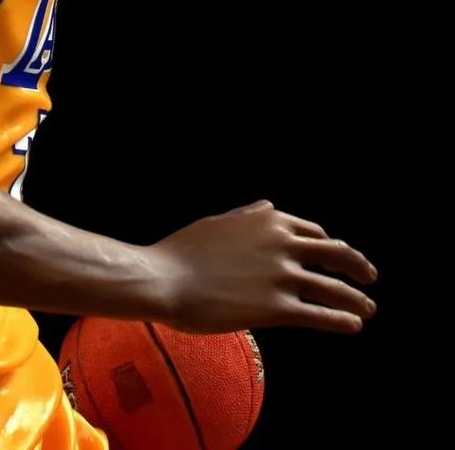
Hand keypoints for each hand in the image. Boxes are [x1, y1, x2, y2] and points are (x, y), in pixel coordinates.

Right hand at [152, 200, 377, 333]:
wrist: (164, 279)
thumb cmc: (183, 252)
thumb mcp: (217, 223)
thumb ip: (248, 216)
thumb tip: (269, 207)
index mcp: (268, 221)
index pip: (313, 232)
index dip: (329, 246)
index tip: (336, 257)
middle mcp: (282, 244)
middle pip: (336, 254)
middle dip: (357, 266)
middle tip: (369, 277)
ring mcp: (282, 276)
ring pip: (334, 288)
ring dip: (357, 299)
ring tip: (368, 310)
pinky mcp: (278, 308)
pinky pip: (321, 315)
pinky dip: (342, 320)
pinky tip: (353, 325)